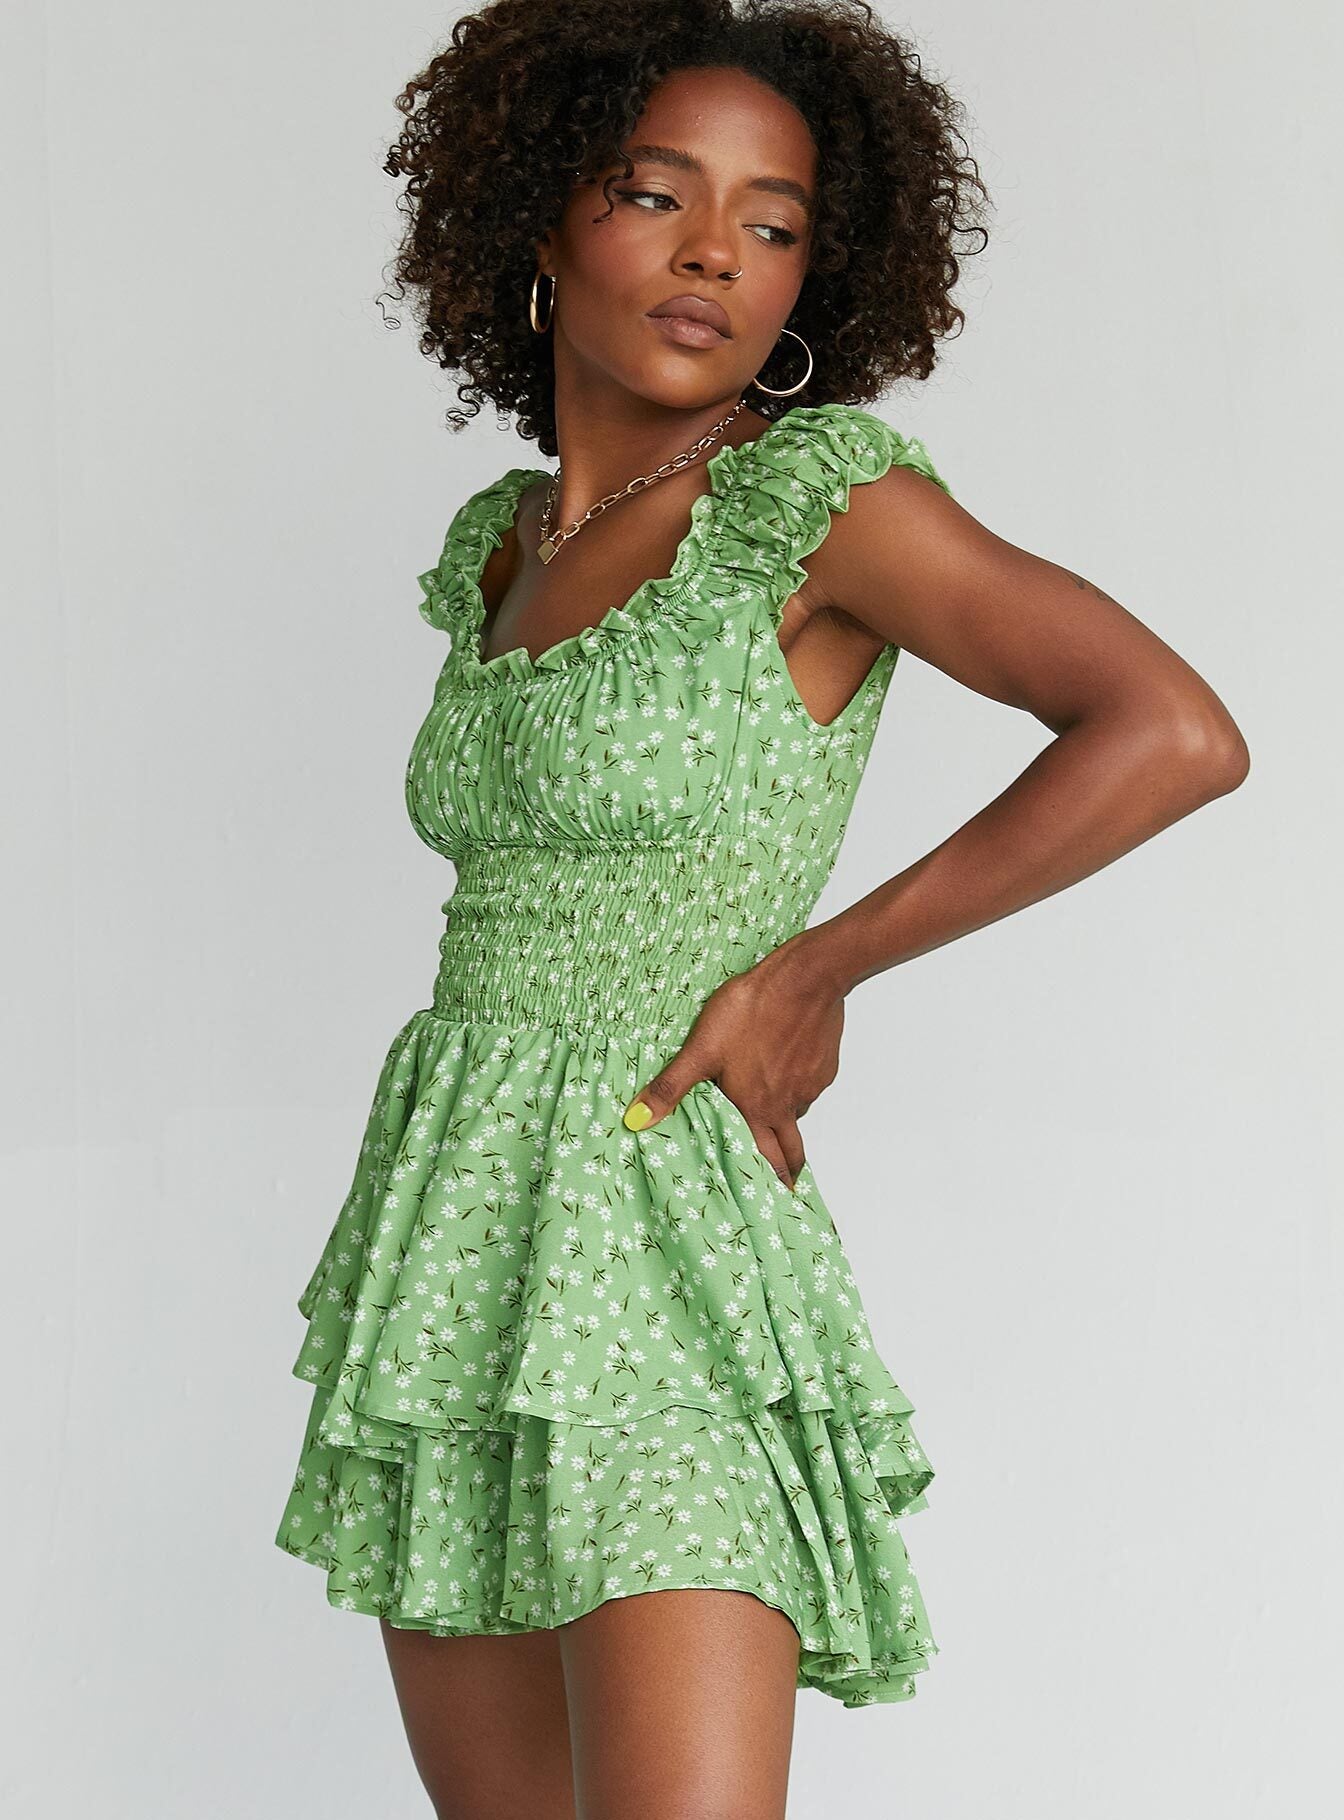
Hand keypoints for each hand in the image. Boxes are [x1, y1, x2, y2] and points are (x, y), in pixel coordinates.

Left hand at [621, 929, 844, 1189]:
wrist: (805, 977)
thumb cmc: (750, 1009)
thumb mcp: (700, 1048)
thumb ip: (670, 1087)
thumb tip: (635, 1122)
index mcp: (755, 1107)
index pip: (764, 1160)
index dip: (768, 1184)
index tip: (773, 1204)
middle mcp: (785, 1104)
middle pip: (791, 1150)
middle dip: (787, 1171)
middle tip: (786, 1186)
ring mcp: (808, 1084)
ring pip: (797, 1114)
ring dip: (788, 1127)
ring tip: (778, 1129)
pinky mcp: (822, 1063)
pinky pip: (809, 1086)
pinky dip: (798, 1088)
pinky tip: (786, 1071)